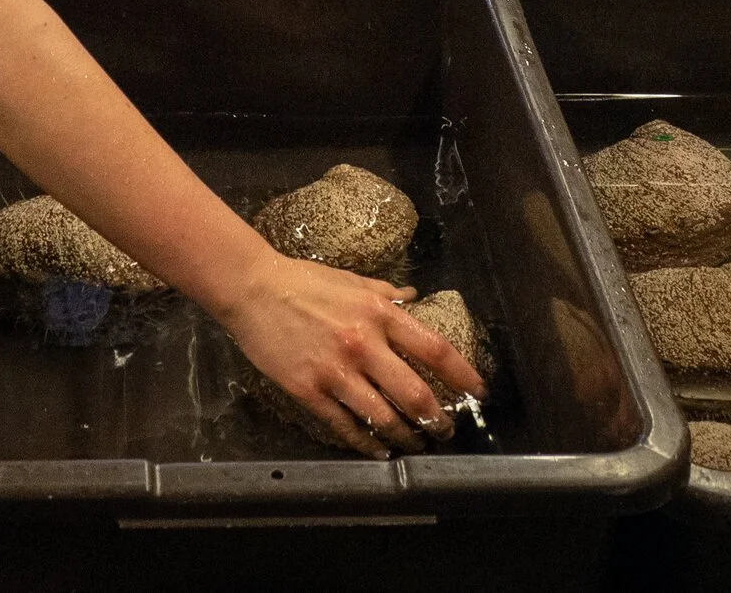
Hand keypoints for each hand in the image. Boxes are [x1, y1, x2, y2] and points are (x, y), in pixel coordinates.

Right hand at [212, 251, 484, 458]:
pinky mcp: (309, 390)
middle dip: (437, 419)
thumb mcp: (352, 281)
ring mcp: (336, 371)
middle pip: (415, 394)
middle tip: (446, 430)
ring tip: (416, 443)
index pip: (435, 350)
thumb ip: (386, 294)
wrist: (252, 288)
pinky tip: (379, 450)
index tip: (478, 392)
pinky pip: (346, 425)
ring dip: (407, 436)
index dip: (463, 375)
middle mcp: (363, 344)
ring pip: (384, 416)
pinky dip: (367, 443)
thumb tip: (414, 298)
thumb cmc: (304, 281)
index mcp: (379, 314)